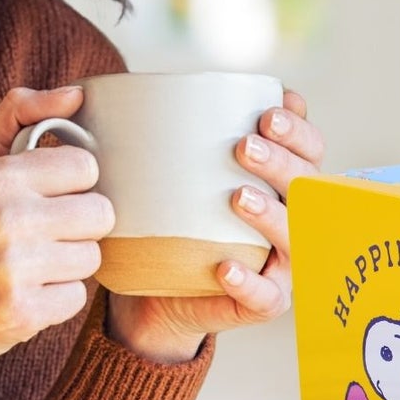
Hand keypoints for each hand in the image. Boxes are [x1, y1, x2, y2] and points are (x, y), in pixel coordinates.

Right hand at [0, 85, 113, 399]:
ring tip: (28, 267)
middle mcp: (5, 219)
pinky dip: (55, 301)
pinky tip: (23, 295)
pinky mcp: (21, 313)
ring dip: (67, 265)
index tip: (47, 198)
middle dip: (76, 227)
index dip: (72, 185)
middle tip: (41, 237)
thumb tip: (76, 94)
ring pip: (92, 258)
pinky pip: (77, 298)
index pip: (85, 167)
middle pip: (99, 213)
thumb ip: (19, 115)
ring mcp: (13, 269)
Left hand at [106, 89, 323, 362]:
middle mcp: (290, 217)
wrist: (154, 290)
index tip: (268, 113)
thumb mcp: (163, 173)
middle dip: (282, 162)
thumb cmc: (165, 217)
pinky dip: (249, 282)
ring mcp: (281, 262)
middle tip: (243, 146)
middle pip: (308, 185)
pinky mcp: (262, 301)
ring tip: (237, 197)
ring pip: (296, 237)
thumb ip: (147, 136)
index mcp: (279, 179)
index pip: (308, 148)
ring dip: (272, 214)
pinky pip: (267, 295)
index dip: (298, 128)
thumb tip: (91, 98)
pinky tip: (223, 268)